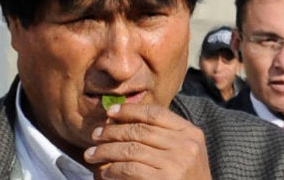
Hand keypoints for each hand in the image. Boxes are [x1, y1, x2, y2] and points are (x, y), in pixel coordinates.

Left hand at [84, 103, 211, 179]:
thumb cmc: (186, 178)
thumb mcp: (184, 151)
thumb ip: (162, 135)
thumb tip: (120, 120)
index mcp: (191, 133)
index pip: (156, 113)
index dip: (130, 110)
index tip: (110, 112)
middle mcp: (186, 145)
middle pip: (140, 130)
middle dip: (112, 132)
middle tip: (95, 135)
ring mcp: (177, 163)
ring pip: (131, 149)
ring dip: (106, 151)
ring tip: (92, 154)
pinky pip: (130, 169)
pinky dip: (113, 169)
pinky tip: (105, 172)